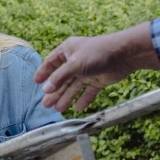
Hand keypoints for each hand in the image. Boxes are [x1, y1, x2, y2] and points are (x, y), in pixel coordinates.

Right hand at [35, 23, 159, 111]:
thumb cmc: (97, 53)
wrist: (124, 54)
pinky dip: (83, 99)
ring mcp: (87, 71)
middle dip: (54, 91)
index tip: (36, 83)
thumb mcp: (75, 64)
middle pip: (62, 78)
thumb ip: (60, 77)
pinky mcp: (98, 80)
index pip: (52, 62)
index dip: (44, 72)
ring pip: (74, 86)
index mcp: (68, 51)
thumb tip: (46, 89)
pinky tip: (77, 108)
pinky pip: (88, 92)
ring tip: (57, 109)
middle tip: (45, 104)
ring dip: (66, 97)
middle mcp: (76, 61)